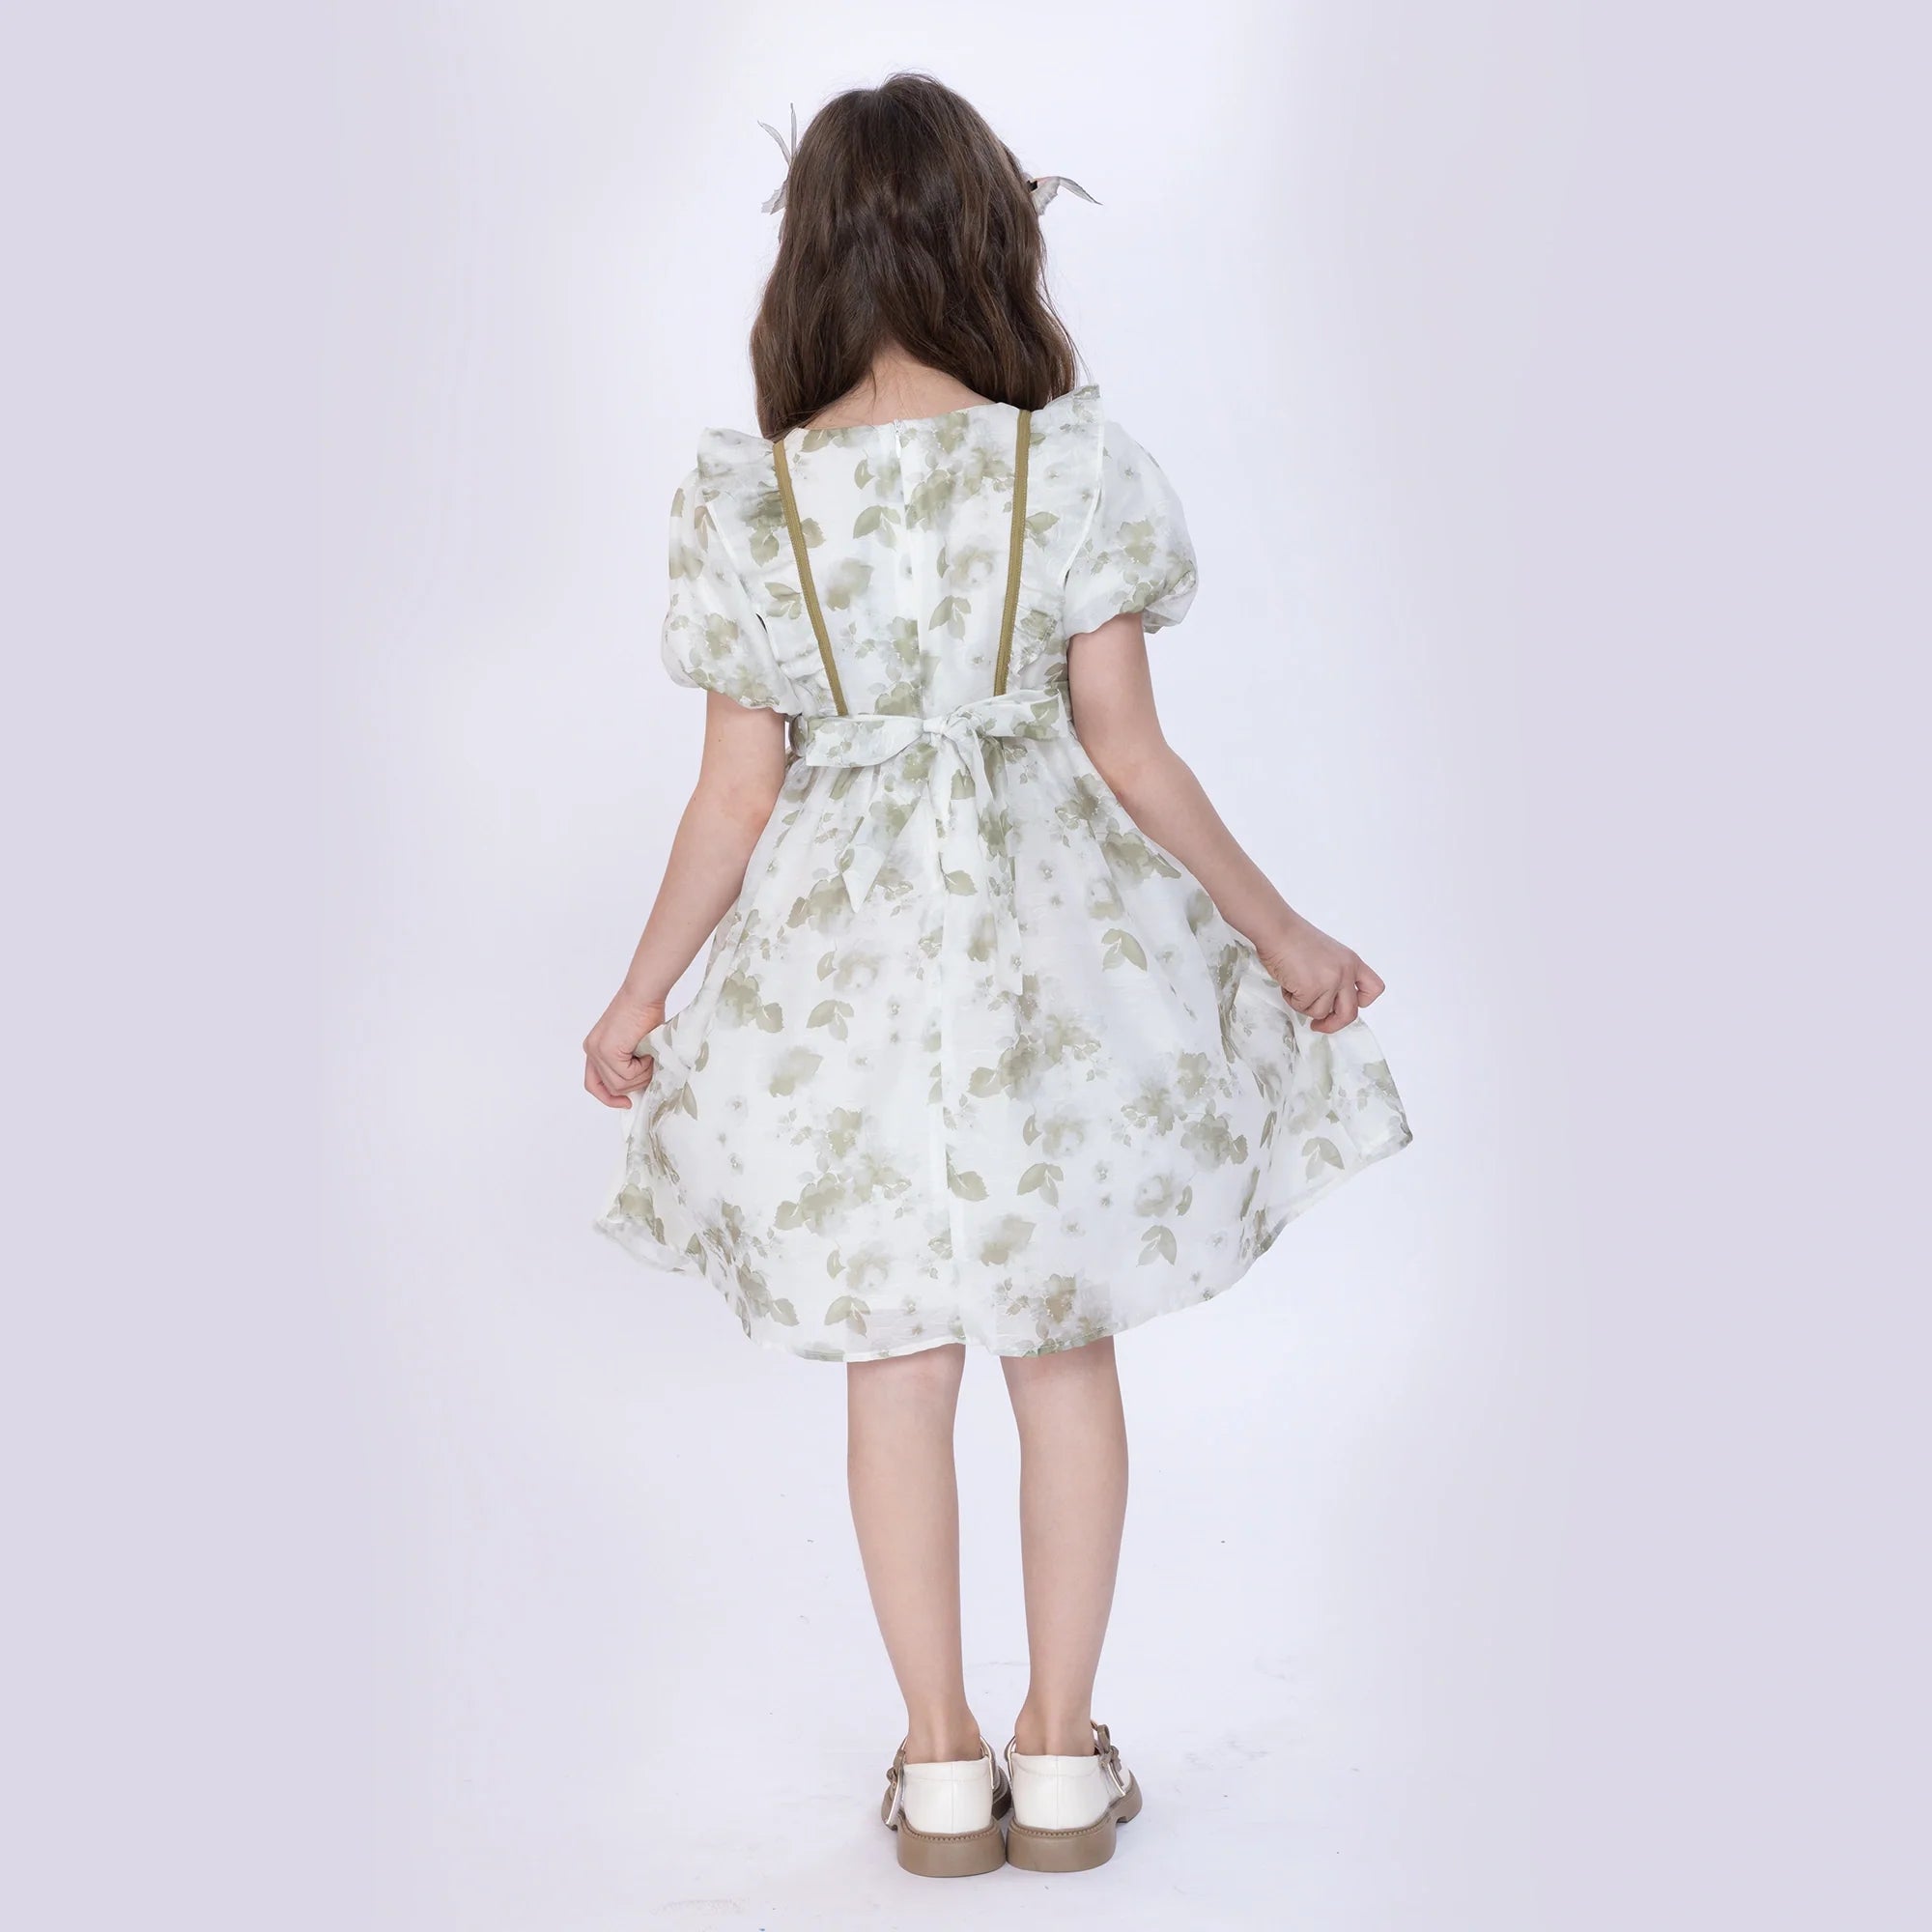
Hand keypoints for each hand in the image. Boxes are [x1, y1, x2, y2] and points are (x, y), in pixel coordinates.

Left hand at [583, 989, 665, 1108]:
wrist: (644, 994)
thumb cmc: (645, 1012)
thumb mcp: (634, 1044)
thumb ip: (628, 1063)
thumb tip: (637, 1088)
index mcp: (595, 1049)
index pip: (593, 1084)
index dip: (608, 1098)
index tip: (626, 1103)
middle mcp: (591, 1051)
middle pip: (612, 1087)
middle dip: (635, 1084)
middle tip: (649, 1066)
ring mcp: (597, 1052)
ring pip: (620, 1084)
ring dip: (641, 1074)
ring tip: (649, 1055)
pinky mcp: (608, 1051)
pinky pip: (628, 1075)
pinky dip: (643, 1067)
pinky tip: (647, 1051)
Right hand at [1258, 913, 1384, 1034]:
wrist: (1278, 930)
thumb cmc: (1294, 938)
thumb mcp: (1327, 954)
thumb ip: (1334, 975)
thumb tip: (1328, 1001)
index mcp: (1352, 962)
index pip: (1374, 989)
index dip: (1361, 1002)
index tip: (1344, 1005)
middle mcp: (1346, 973)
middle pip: (1350, 1013)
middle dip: (1333, 1024)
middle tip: (1319, 1026)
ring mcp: (1331, 982)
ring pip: (1320, 1013)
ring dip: (1303, 1004)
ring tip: (1294, 984)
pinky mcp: (1312, 989)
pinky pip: (1301, 1007)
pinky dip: (1291, 999)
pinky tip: (1287, 981)